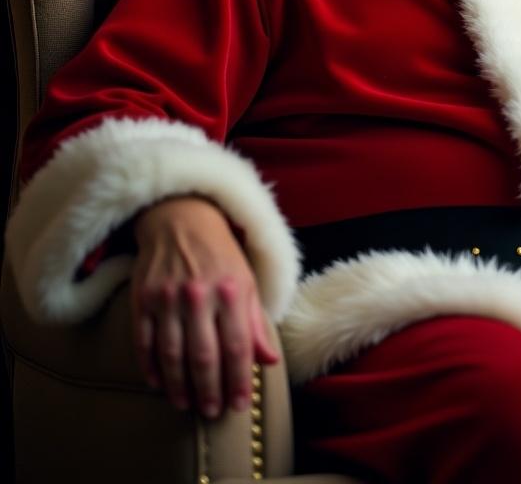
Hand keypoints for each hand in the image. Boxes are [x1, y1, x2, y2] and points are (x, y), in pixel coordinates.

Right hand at [132, 195, 278, 417]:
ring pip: (172, 354)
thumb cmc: (221, 254)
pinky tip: (159, 384)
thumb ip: (255, 322)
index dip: (239, 380)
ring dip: (180, 385)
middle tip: (213, 411)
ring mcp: (168, 297)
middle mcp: (200, 295)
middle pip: (204, 356)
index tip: (239, 405)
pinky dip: (150, 367)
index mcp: (233, 291)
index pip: (237, 346)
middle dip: (210, 390)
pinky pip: (143, 342)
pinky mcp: (142, 298)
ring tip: (187, 404)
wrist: (182, 218)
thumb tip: (269, 361)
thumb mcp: (247, 281)